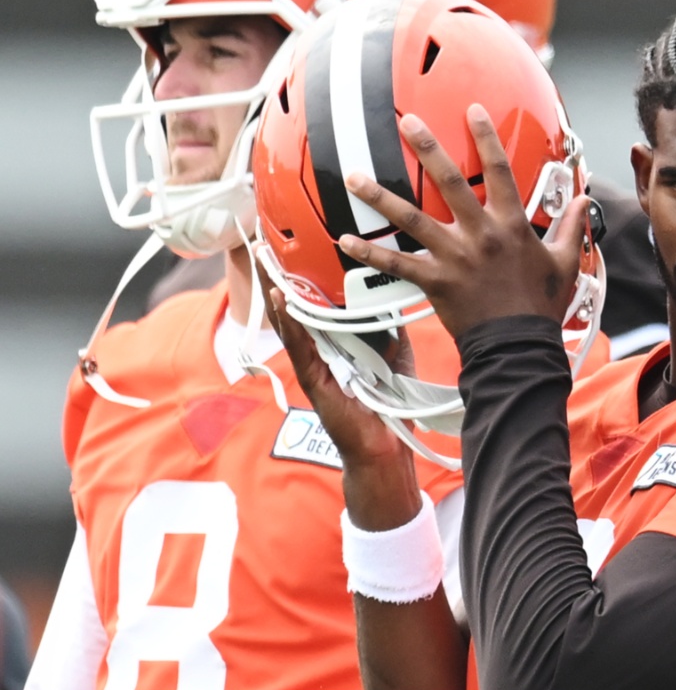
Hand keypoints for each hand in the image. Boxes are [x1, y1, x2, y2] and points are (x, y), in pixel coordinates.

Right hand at [256, 259, 420, 529]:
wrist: (384, 447)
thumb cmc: (386, 405)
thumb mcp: (394, 355)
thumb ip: (390, 328)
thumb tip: (396, 299)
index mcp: (335, 344)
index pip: (316, 304)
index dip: (305, 276)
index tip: (297, 246)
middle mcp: (318, 351)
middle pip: (294, 306)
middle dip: (279, 275)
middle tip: (266, 242)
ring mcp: (312, 364)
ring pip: (289, 320)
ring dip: (275, 288)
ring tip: (264, 260)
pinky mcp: (313, 378)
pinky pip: (300, 344)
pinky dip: (290, 320)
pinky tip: (280, 297)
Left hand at [338, 104, 590, 340]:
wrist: (518, 346)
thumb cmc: (540, 306)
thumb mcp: (565, 263)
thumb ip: (572, 228)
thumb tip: (584, 202)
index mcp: (511, 225)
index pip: (499, 171)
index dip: (486, 138)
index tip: (473, 111)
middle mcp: (480, 234)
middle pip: (450, 181)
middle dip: (427, 148)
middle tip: (408, 122)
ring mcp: (454, 256)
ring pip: (411, 218)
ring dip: (380, 196)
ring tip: (355, 176)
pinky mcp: (435, 281)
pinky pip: (396, 264)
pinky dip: (369, 253)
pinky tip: (345, 239)